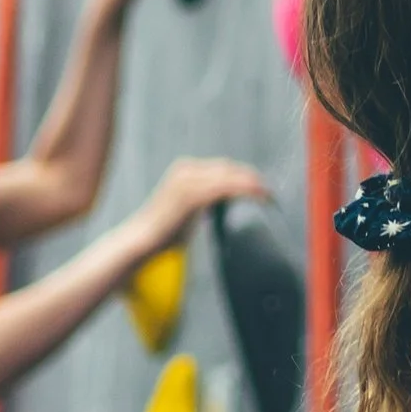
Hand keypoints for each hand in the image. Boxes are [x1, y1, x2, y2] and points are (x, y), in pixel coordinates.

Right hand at [147, 155, 268, 241]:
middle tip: (270, 195)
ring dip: (253, 184)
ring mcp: (188, 180)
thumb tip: (226, 210)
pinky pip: (226, 187)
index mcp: (185, 170)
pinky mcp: (191, 194)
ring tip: (269, 197)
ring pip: (230, 175)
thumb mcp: (187, 213)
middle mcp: (186, 169)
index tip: (262, 190)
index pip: (223, 168)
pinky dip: (246, 190)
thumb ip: (204, 206)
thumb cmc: (163, 235)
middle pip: (230, 169)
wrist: (140, 243)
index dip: (245, 177)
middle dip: (252, 179)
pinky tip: (260, 197)